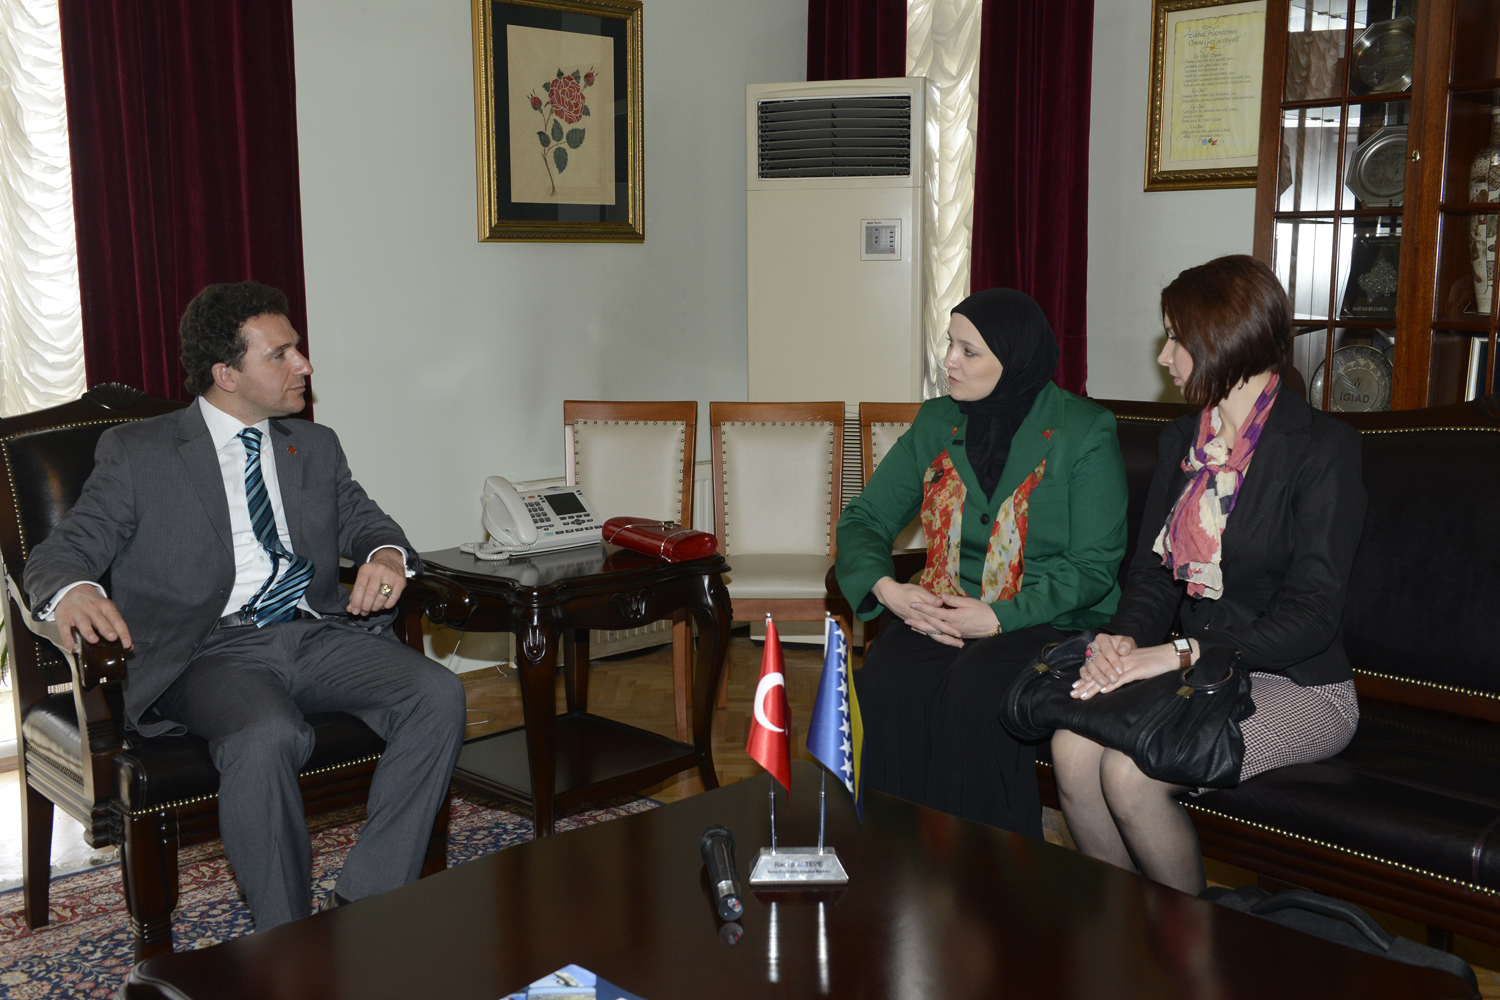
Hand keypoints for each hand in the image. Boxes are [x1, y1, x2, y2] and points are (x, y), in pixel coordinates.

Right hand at [53, 586, 131, 649]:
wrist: (73, 589)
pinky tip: (71, 645)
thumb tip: (128, 646)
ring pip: (83, 623)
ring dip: (88, 632)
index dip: (123, 633)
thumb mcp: (106, 609)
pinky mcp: (63, 617)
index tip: (127, 644)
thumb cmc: (93, 604)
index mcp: (106, 607)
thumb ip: (116, 626)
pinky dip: (67, 637)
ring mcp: (77, 612)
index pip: (117, 620)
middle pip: (100, 620)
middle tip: (113, 638)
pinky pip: (64, 628)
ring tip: (93, 640)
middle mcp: (92, 609)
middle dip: (107, 629)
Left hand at [348, 549, 406, 615]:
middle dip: (366, 606)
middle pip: (370, 593)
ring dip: (376, 607)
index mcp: (366, 569)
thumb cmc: (374, 572)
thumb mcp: (363, 577)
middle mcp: (379, 570)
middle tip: (364, 612)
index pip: (359, 587)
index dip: (356, 602)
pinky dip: (387, 606)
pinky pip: (394, 598)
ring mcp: (391, 575)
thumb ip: (356, 593)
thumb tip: (351, 609)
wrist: (390, 559)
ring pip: (382, 597)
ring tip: (373, 609)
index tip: (354, 611)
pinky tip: (383, 605)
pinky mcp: (401, 581)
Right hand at [871, 576, 955, 644]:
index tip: (959, 634)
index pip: (939, 623)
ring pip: (931, 635)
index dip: (949, 629)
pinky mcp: (914, 623)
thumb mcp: (919, 591)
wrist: (890, 595)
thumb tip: (941, 602)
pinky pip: (924, 633)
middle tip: (960, 644)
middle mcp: (921, 621)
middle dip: (949, 639)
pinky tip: (938, 639)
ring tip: (953, 644)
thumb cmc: (905, 591)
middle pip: (937, 633)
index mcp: (924, 613)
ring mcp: (917, 623)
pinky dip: (932, 637)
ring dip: (943, 640)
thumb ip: (930, 598)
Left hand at [907, 592, 999, 648]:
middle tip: (905, 619)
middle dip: (918, 622)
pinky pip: (942, 637)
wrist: (995, 625)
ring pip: (935, 633)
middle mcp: (952, 627)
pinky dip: (932, 634)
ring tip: (912, 626)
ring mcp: (954, 633)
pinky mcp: (958, 636)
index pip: (934, 612)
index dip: (923, 608)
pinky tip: (927, 632)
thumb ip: (954, 600)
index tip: (912, 604)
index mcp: (954, 617)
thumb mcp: (970, 602)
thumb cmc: (984, 611)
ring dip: (923, 630)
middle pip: (931, 626)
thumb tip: (941, 597)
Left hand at [1073, 639, 1189, 699]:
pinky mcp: (1138, 670)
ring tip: (1082, 695)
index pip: (1099, 670)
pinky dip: (1113, 684)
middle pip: (1099, 674)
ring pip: (1107, 677)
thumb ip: (1124, 675)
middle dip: (1085, 684)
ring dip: (1094, 687)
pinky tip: (1104, 690)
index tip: (1075, 687)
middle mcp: (1120, 662)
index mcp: (1118, 661)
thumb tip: (1111, 686)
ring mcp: (1129, 665)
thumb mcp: (1136, 669)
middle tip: (1073, 694)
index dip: (1086, 679)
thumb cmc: (1154, 664)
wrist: (1170, 655)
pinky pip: (1123, 678)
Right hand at [1075, 633, 1135, 692]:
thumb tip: (1122, 651)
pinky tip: (1088, 680)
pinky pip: (1082, 670)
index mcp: (1103, 639)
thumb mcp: (1128, 642)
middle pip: (1097, 658)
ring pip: (1089, 665)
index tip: (1120, 670)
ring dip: (1096, 675)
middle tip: (1113, 679)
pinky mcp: (1085, 665)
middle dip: (1106, 670)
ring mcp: (1088, 656)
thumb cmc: (1123, 648)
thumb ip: (1127, 644)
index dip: (1113, 660)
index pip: (1107, 649)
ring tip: (1104, 683)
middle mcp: (1093, 647)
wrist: (1119, 653)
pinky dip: (1084, 675)